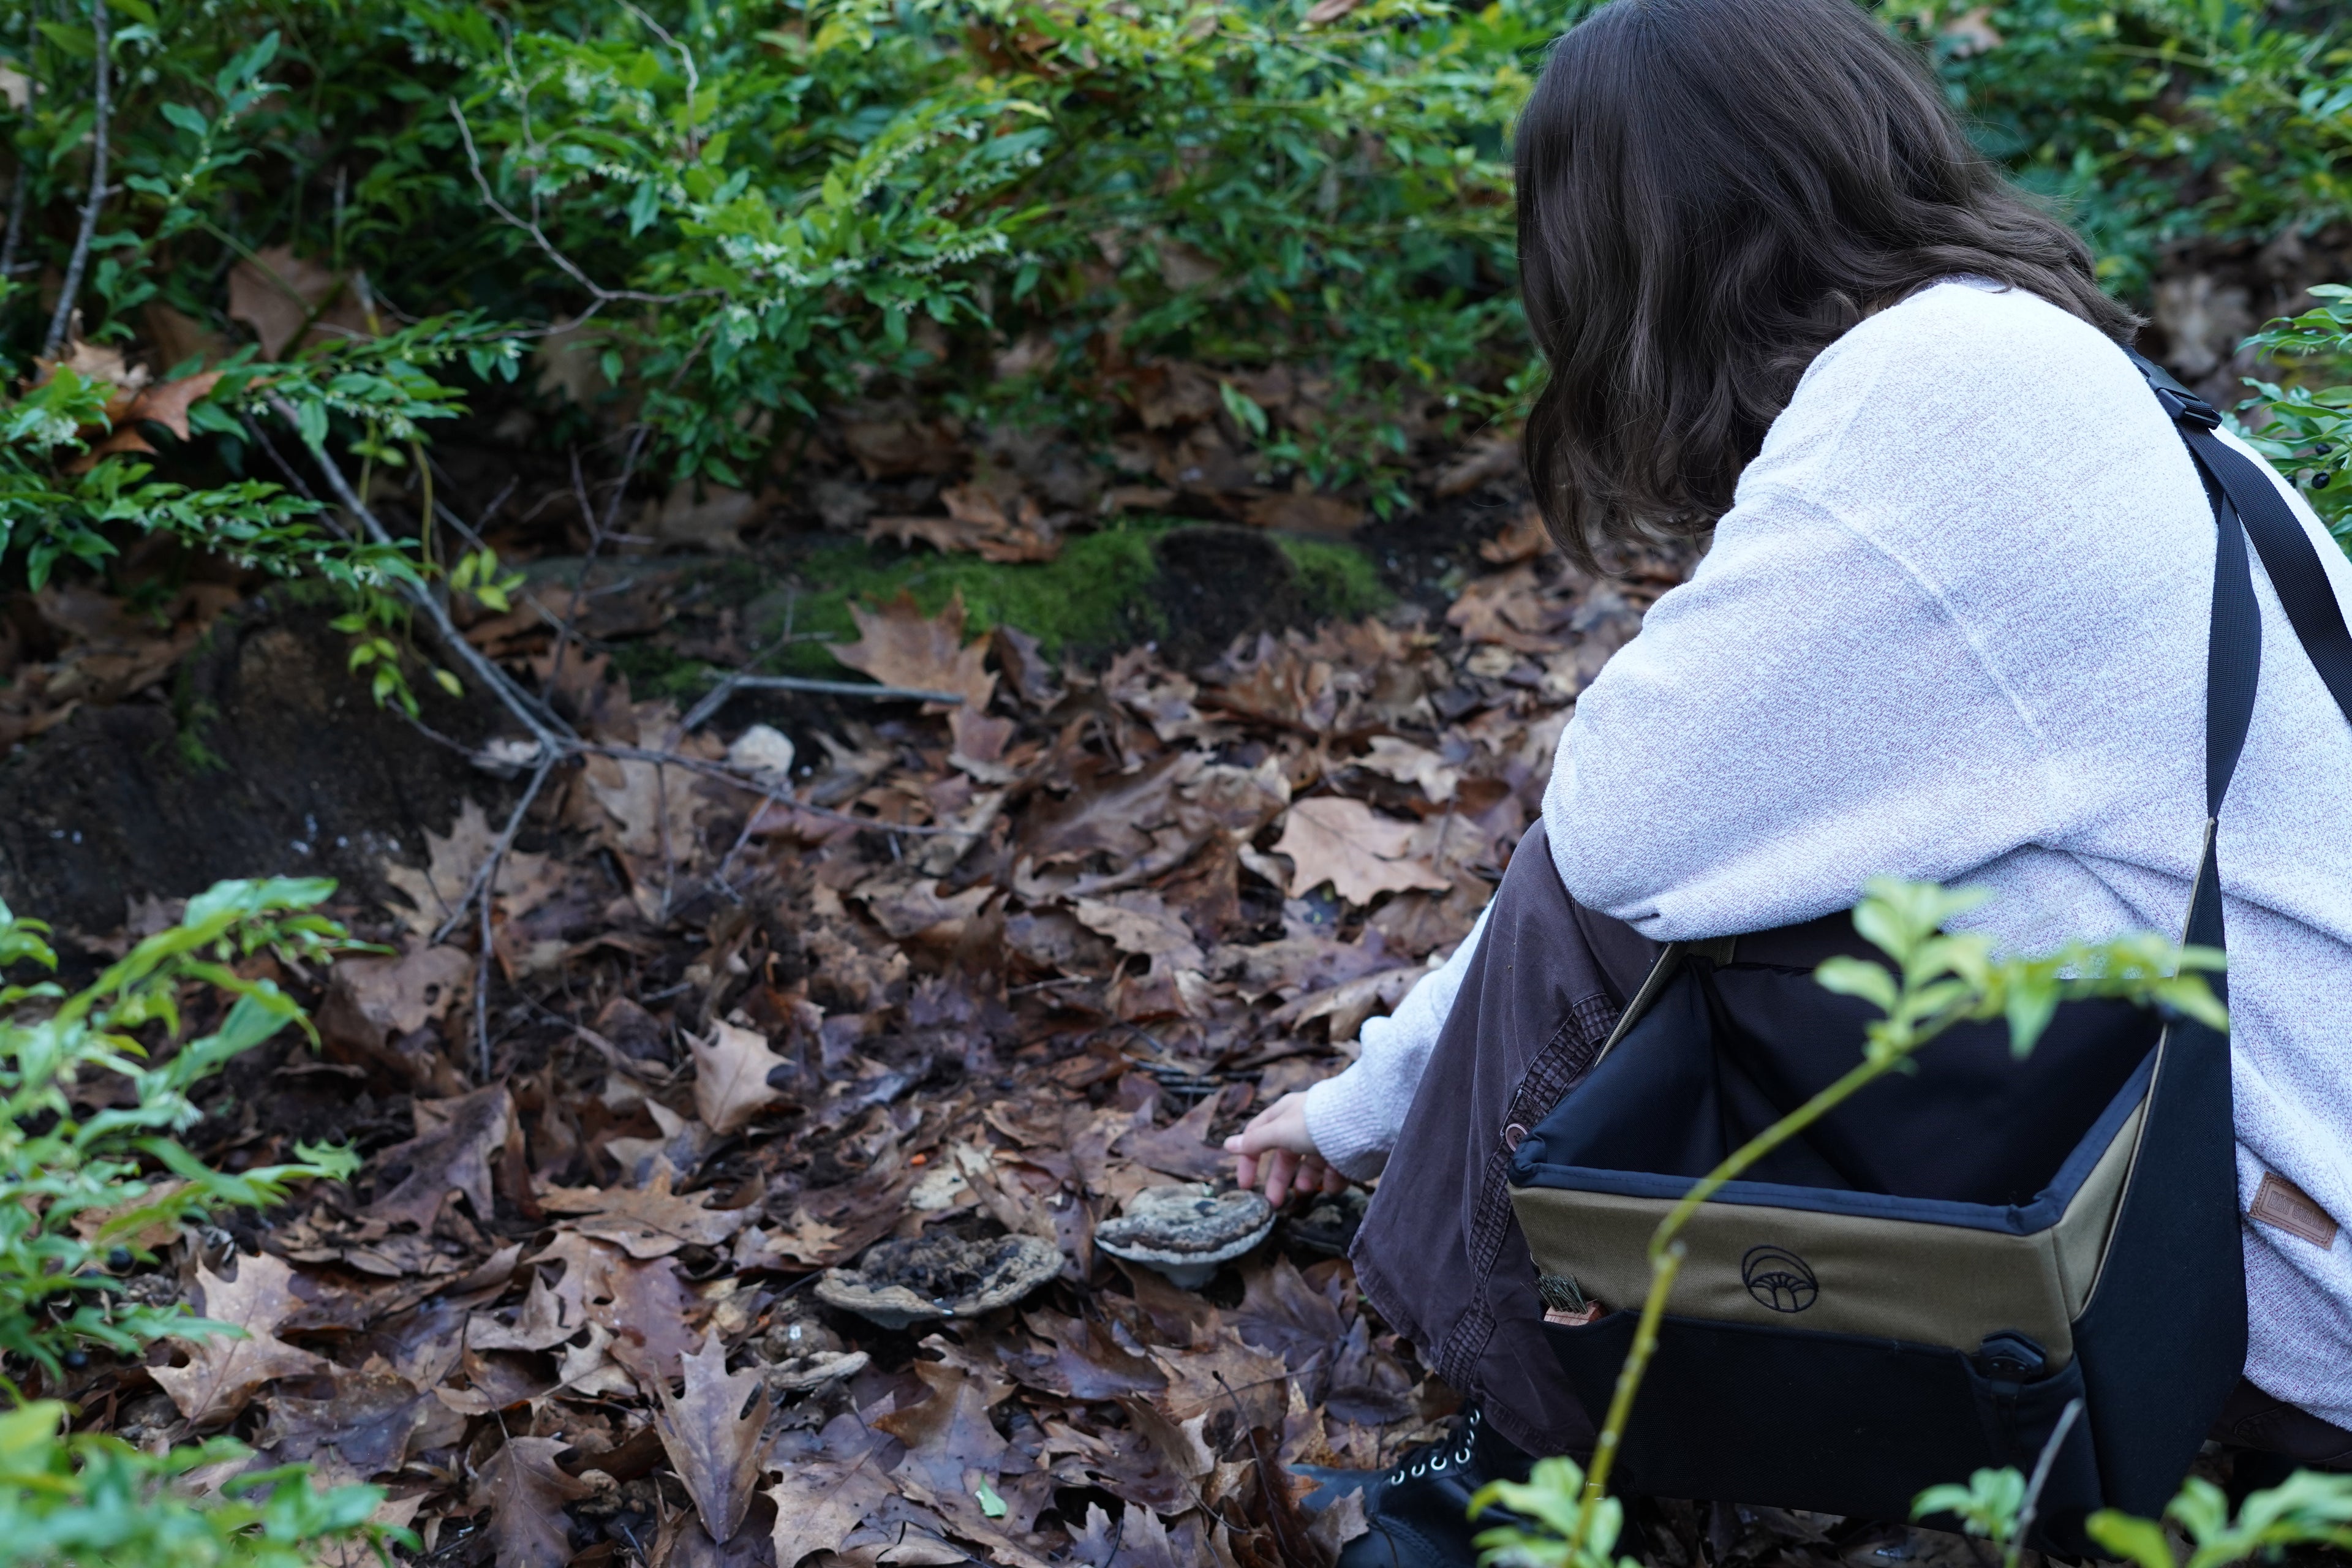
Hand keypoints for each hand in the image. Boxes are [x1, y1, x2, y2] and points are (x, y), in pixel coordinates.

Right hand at [1223, 1092, 1347, 1205]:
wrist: (1362, 1122)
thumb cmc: (1314, 1123)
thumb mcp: (1279, 1131)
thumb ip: (1255, 1142)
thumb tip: (1228, 1144)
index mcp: (1285, 1115)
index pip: (1258, 1136)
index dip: (1249, 1160)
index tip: (1246, 1185)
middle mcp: (1304, 1126)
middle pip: (1285, 1157)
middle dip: (1280, 1181)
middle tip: (1275, 1204)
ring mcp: (1326, 1140)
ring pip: (1310, 1166)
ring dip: (1306, 1181)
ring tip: (1308, 1189)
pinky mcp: (1347, 1152)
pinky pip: (1333, 1171)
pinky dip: (1331, 1180)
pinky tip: (1334, 1180)